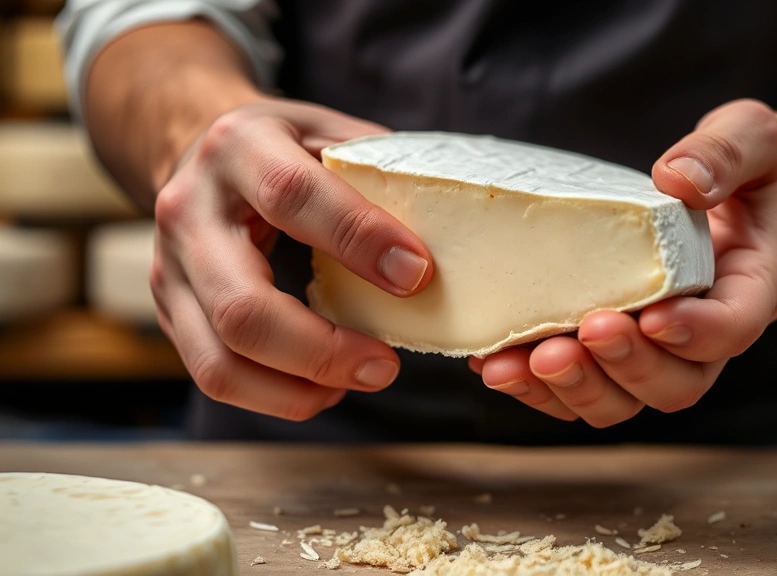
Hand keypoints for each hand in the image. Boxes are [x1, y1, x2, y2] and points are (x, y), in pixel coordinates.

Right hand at [151, 97, 433, 419]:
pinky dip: (277, 395)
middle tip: (386, 365)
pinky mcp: (170, 312)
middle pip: (243, 306)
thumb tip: (453, 228)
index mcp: (238, 147)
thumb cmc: (282, 145)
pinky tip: (325, 386)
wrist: (197, 148)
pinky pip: (215, 374)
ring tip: (360, 378)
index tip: (417, 274)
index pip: (292, 196)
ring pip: (221, 358)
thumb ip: (376, 170)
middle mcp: (190, 211)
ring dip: (300, 387)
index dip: (357, 239)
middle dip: (324, 349)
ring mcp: (169, 268)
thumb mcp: (326, 130)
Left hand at [470, 99, 776, 426]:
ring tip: (523, 361)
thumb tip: (678, 179)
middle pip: (677, 383)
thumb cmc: (747, 163)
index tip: (652, 317)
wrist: (733, 186)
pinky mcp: (617, 349)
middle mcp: (707, 332)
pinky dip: (539, 385)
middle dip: (626, 367)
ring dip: (575, 387)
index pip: (734, 327)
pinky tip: (495, 362)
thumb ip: (725, 153)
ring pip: (625, 399)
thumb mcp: (752, 136)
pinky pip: (583, 385)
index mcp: (752, 286)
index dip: (695, 332)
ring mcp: (661, 349)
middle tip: (583, 333)